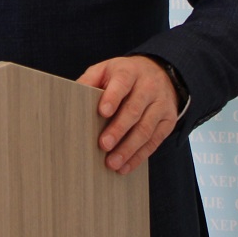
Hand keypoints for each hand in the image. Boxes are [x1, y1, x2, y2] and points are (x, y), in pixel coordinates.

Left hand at [76, 56, 178, 175]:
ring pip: (146, 128)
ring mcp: (161, 104)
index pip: (122, 83)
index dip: (113, 97)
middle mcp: (149, 86)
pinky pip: (154, 141)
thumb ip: (89, 81)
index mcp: (130, 71)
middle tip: (104, 145)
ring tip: (112, 162)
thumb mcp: (106, 70)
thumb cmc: (124, 76)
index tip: (102, 112)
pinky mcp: (168, 121)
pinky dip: (139, 156)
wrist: (160, 73)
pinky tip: (125, 166)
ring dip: (129, 148)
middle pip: (134, 109)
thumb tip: (69, 98)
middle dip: (119, 129)